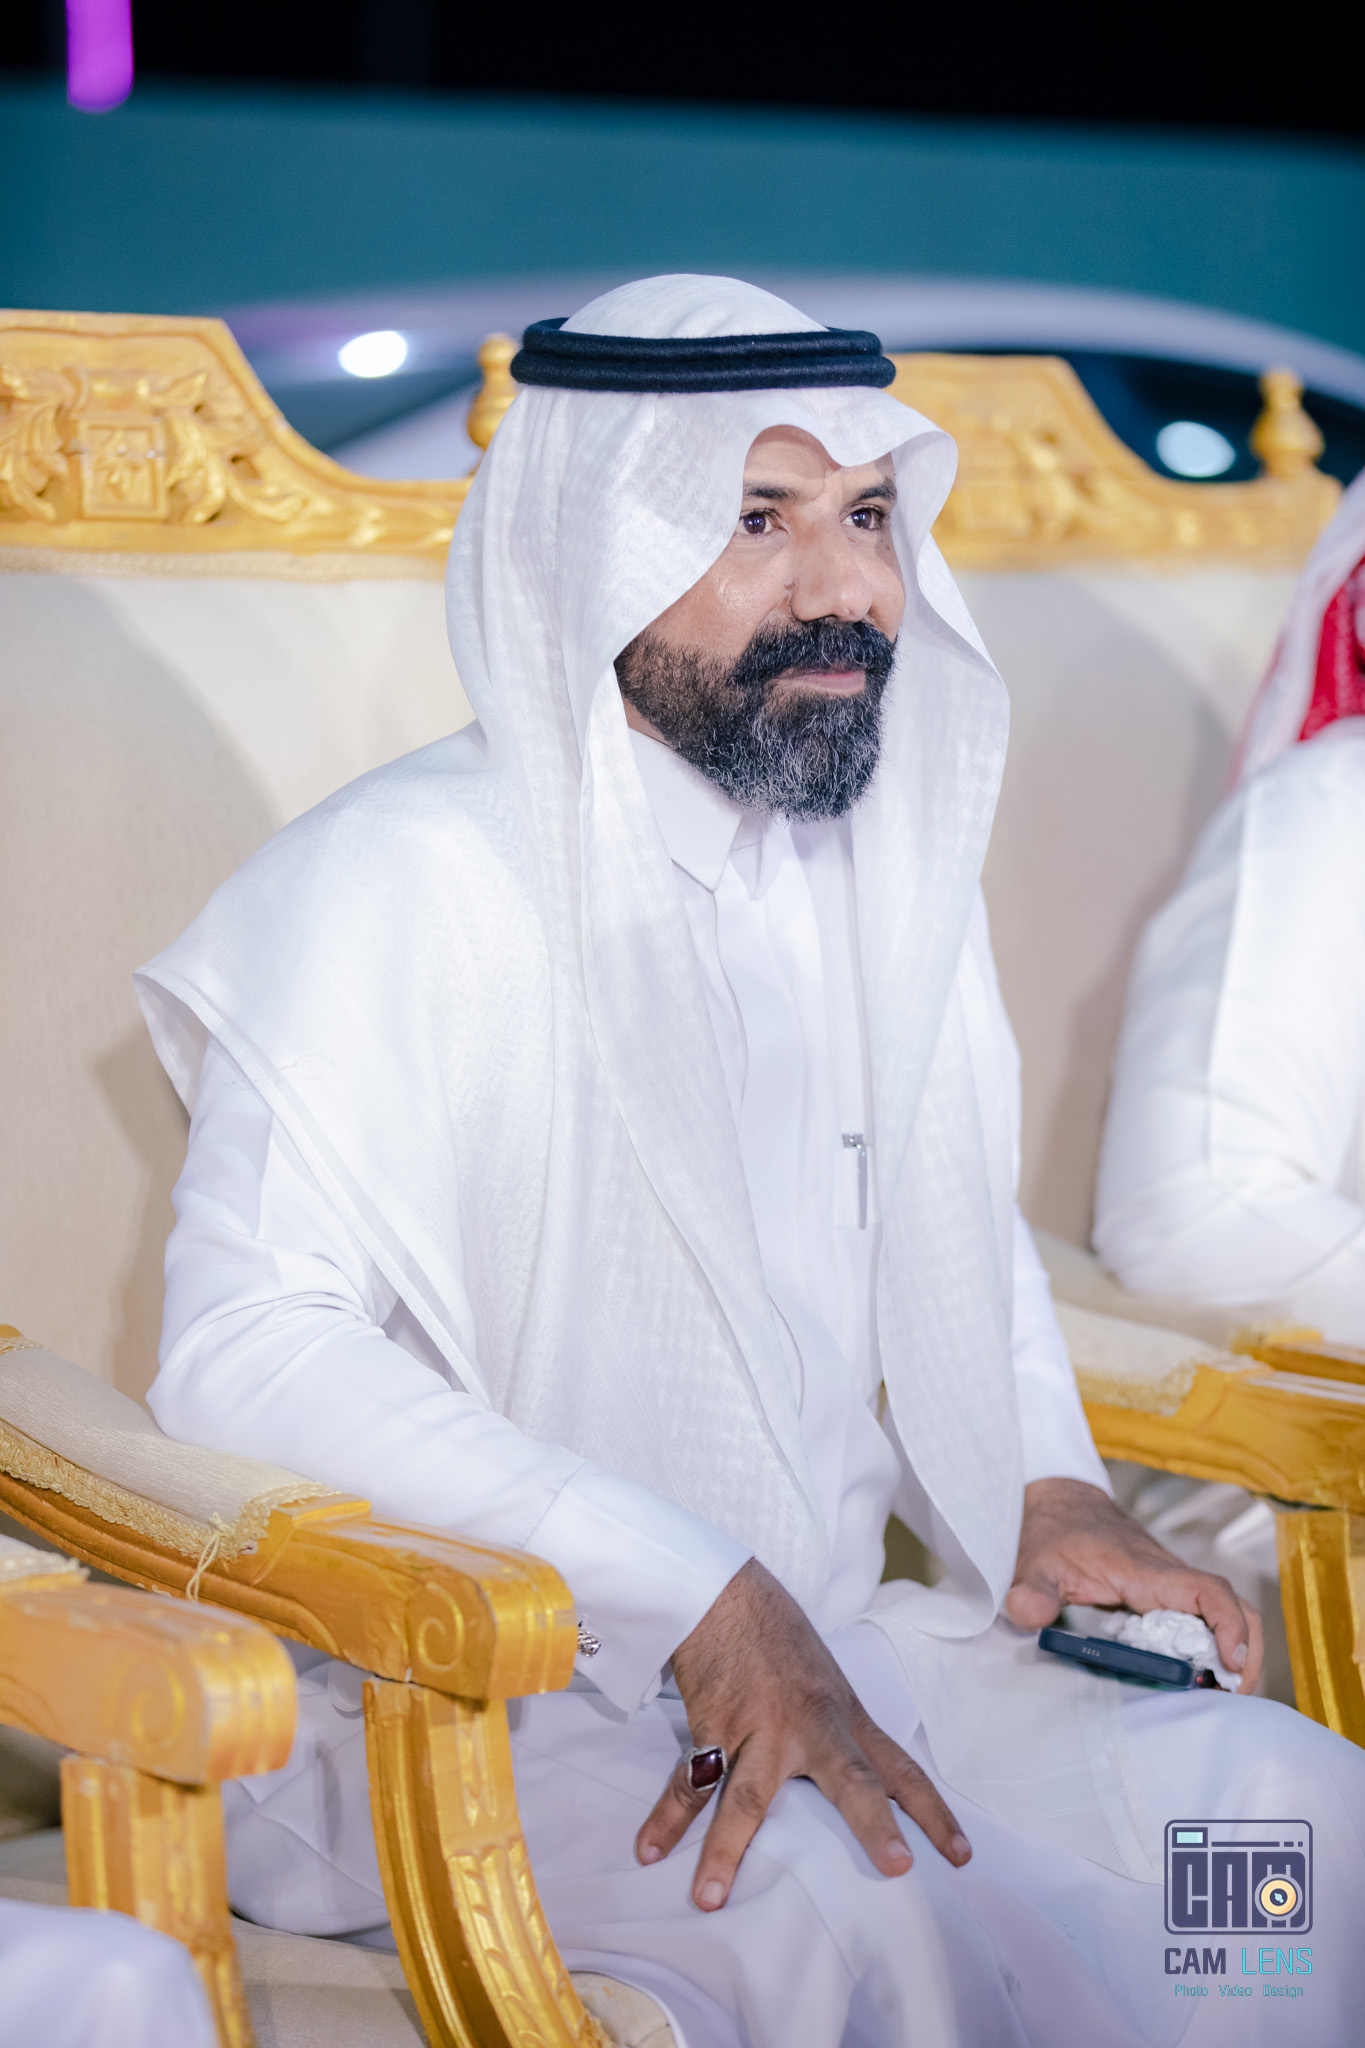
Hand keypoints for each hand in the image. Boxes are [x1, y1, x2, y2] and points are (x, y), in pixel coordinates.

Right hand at [635, 1558, 970, 1910]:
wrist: (725, 1593)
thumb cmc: (778, 1639)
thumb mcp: (825, 1683)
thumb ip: (837, 1735)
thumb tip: (849, 1790)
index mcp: (844, 1718)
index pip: (900, 1769)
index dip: (932, 1813)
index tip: (961, 1856)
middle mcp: (810, 1726)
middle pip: (849, 1778)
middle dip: (873, 1823)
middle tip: (896, 1866)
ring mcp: (760, 1728)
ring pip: (747, 1796)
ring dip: (725, 1850)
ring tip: (709, 1897)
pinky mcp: (714, 1724)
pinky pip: (689, 1781)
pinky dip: (666, 1818)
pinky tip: (649, 1850)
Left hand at [1005, 1477, 1262, 1691]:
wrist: (1059, 1505)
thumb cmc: (1051, 1533)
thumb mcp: (1035, 1564)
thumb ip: (1032, 1590)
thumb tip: (1027, 1613)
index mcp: (1146, 1570)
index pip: (1209, 1591)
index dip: (1230, 1626)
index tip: (1229, 1665)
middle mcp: (1169, 1576)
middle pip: (1234, 1605)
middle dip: (1246, 1652)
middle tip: (1230, 1695)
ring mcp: (1171, 1585)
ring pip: (1226, 1612)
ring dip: (1234, 1652)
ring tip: (1216, 1693)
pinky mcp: (1166, 1594)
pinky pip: (1205, 1618)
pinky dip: (1213, 1647)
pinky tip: (1194, 1675)